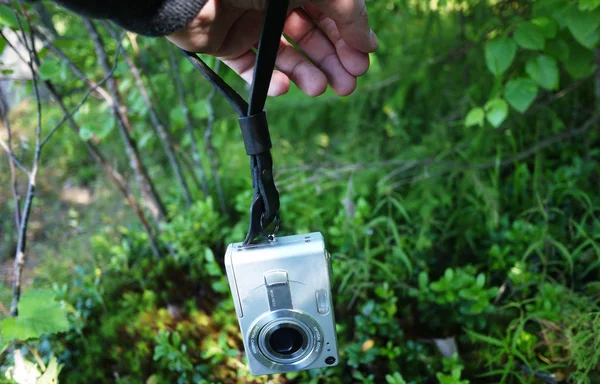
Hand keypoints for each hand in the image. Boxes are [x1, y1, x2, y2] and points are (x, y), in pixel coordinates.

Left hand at [167, 0, 378, 96]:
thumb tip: (369, 43)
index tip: (362, 63)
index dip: (349, 38)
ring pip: (285, 55)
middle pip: (311, 36)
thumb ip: (346, 11)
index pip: (331, 13)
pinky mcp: (226, 44)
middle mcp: (272, 2)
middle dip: (331, 61)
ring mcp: (249, 23)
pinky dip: (268, 80)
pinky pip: (251, 66)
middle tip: (347, 86)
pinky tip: (284, 88)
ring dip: (305, 73)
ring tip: (318, 89)